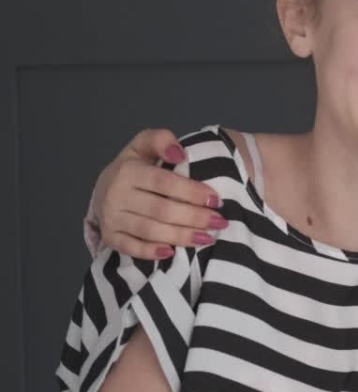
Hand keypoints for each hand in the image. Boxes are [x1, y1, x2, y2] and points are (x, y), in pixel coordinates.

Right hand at [95, 128, 223, 258]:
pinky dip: (151, 252)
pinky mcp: (110, 236)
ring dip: (181, 236)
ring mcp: (111, 218)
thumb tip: (180, 152)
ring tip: (208, 237)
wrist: (104, 187)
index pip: (164, 183)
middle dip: (194, 217)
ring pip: (150, 231)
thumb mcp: (144, 145)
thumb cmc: (135, 166)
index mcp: (128, 171)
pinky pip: (131, 248)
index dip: (192, 192)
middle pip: (161, 210)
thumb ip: (161, 139)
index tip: (216, 199)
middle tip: (220, 222)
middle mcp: (116, 195)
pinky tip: (172, 252)